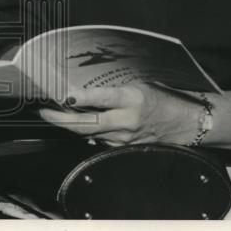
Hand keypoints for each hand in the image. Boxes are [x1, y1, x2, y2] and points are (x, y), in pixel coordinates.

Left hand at [39, 84, 199, 146]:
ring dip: (71, 126)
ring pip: (90, 134)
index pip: (102, 98)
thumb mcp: (140, 83)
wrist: (186, 122)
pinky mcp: (125, 147)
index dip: (81, 98)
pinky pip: (99, 140)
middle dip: (62, 120)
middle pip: (88, 124)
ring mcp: (125, 138)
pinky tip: (76, 124)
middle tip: (44, 112)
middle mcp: (127, 121)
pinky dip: (86, 132)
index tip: (63, 95)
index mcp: (132, 99)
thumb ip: (114, 89)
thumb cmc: (163, 97)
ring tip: (54, 115)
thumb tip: (85, 89)